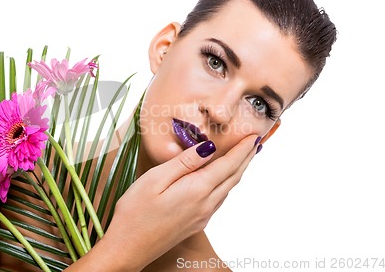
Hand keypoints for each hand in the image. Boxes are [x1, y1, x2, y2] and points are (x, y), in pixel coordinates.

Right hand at [66, 134, 259, 271]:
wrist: (128, 248)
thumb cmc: (135, 213)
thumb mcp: (155, 179)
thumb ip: (184, 162)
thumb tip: (208, 147)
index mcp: (197, 190)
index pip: (228, 164)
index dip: (242, 149)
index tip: (254, 135)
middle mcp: (205, 205)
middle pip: (233, 177)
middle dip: (246, 158)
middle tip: (256, 142)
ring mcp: (202, 216)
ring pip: (227, 189)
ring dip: (238, 171)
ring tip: (243, 157)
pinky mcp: (195, 223)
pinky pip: (218, 199)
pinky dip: (227, 184)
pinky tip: (222, 180)